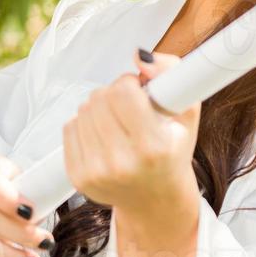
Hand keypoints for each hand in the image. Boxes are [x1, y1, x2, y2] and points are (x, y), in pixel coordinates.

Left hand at [62, 49, 200, 224]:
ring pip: (83, 110)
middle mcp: (122, 163)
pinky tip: (103, 134)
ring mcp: (96, 173)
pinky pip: (69, 127)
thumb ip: (172, 73)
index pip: (122, 92)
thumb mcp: (186, 111)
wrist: (156, 199)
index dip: (130, 83)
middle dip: (113, 93)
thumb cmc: (173, 151)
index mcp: (153, 148)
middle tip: (129, 106)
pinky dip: (85, 123)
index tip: (139, 90)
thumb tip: (139, 57)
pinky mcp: (78, 177)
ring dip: (99, 107)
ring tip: (118, 122)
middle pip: (99, 98)